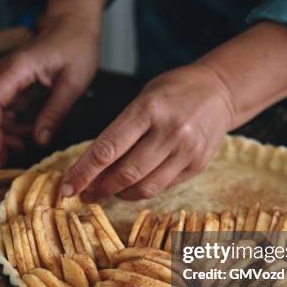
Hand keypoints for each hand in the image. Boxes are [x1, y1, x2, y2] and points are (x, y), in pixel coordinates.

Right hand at [0, 15, 99, 164]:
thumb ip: (55, 113)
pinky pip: (2, 111)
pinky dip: (9, 127)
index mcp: (16, 70)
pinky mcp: (13, 87)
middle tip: (2, 159)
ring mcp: (6, 80)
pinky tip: (25, 137)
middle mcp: (4, 74)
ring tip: (20, 148)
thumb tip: (40, 141)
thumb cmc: (76, 47)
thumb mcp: (73, 83)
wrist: (74, 27)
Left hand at [60, 63, 234, 200]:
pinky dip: (141, 191)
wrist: (220, 91)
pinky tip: (131, 187)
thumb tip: (93, 167)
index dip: (83, 172)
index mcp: (149, 109)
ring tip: (105, 192)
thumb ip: (120, 131)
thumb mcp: (143, 98)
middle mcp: (170, 132)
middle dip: (98, 188)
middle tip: (83, 193)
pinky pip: (163, 188)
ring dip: (119, 194)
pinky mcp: (197, 166)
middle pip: (125, 173)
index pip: (108, 149)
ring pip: (144, 188)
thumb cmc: (173, 91)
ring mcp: (187, 151)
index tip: (66, 187)